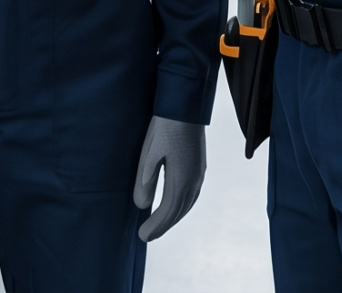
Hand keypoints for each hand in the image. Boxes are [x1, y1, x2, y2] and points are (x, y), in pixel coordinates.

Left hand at [133, 116, 206, 239]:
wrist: (185, 106)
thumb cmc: (165, 128)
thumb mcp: (149, 154)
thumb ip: (146, 182)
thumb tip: (142, 206)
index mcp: (182, 180)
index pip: (167, 211)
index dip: (155, 226)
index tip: (142, 236)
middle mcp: (194, 181)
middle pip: (179, 211)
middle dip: (163, 225)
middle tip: (148, 235)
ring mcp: (199, 173)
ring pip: (187, 204)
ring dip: (173, 216)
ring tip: (159, 224)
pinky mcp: (199, 166)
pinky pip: (191, 194)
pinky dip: (181, 205)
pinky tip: (175, 203)